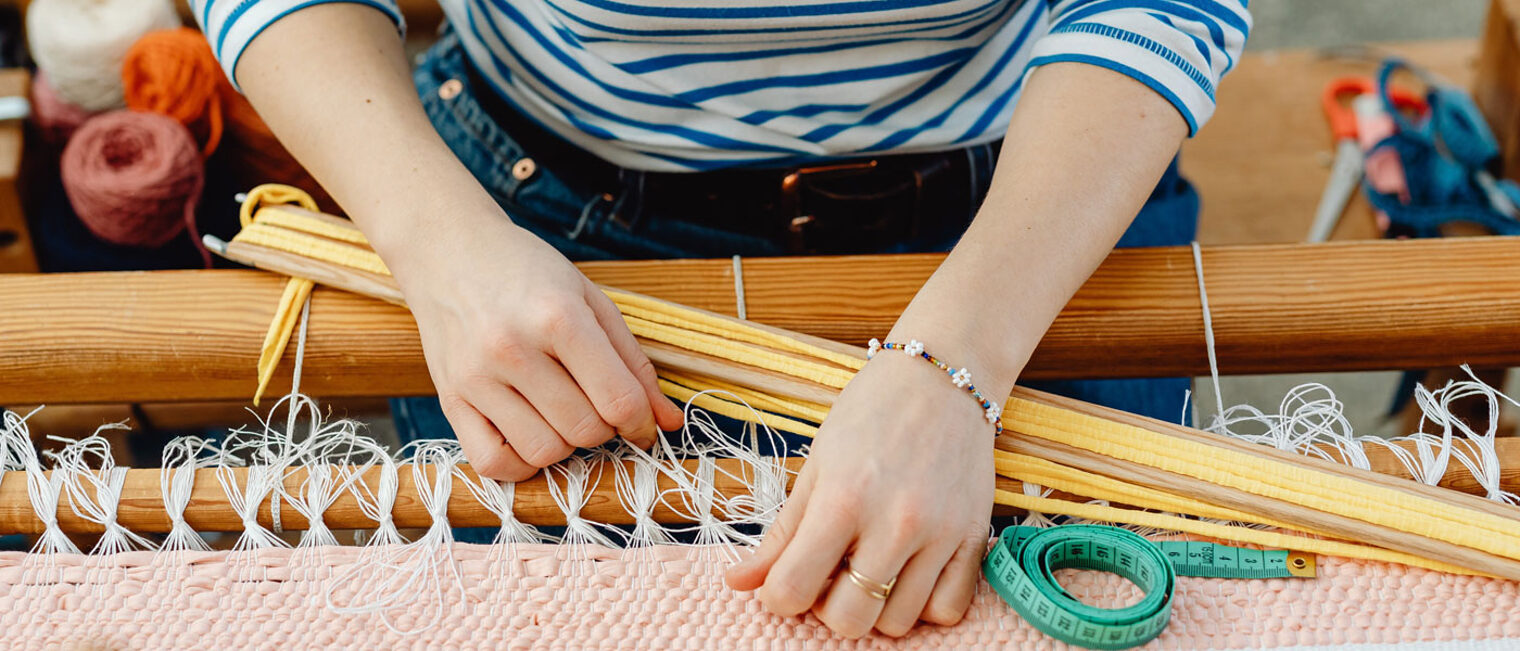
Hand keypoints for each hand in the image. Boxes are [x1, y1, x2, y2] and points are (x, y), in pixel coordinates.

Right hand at [389, 210, 683, 480]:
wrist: (449, 251)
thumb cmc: (527, 273)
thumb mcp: (590, 301)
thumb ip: (633, 363)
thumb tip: (668, 422)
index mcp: (558, 317)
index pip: (618, 400)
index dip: (641, 422)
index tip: (642, 423)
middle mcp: (513, 349)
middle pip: (585, 430)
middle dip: (604, 428)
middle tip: (595, 405)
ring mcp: (477, 377)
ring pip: (544, 452)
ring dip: (566, 446)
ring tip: (562, 414)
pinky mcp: (450, 399)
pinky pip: (493, 464)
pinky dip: (521, 464)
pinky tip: (530, 435)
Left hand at [725, 345, 997, 636]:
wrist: (942, 377)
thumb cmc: (871, 413)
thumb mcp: (816, 465)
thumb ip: (781, 532)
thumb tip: (737, 582)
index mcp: (843, 498)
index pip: (793, 588)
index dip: (779, 597)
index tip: (785, 583)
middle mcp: (894, 522)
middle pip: (849, 619)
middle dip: (828, 608)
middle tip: (830, 575)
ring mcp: (940, 533)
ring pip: (898, 623)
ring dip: (876, 608)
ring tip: (870, 569)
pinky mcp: (974, 537)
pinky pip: (948, 610)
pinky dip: (924, 606)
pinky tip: (908, 574)